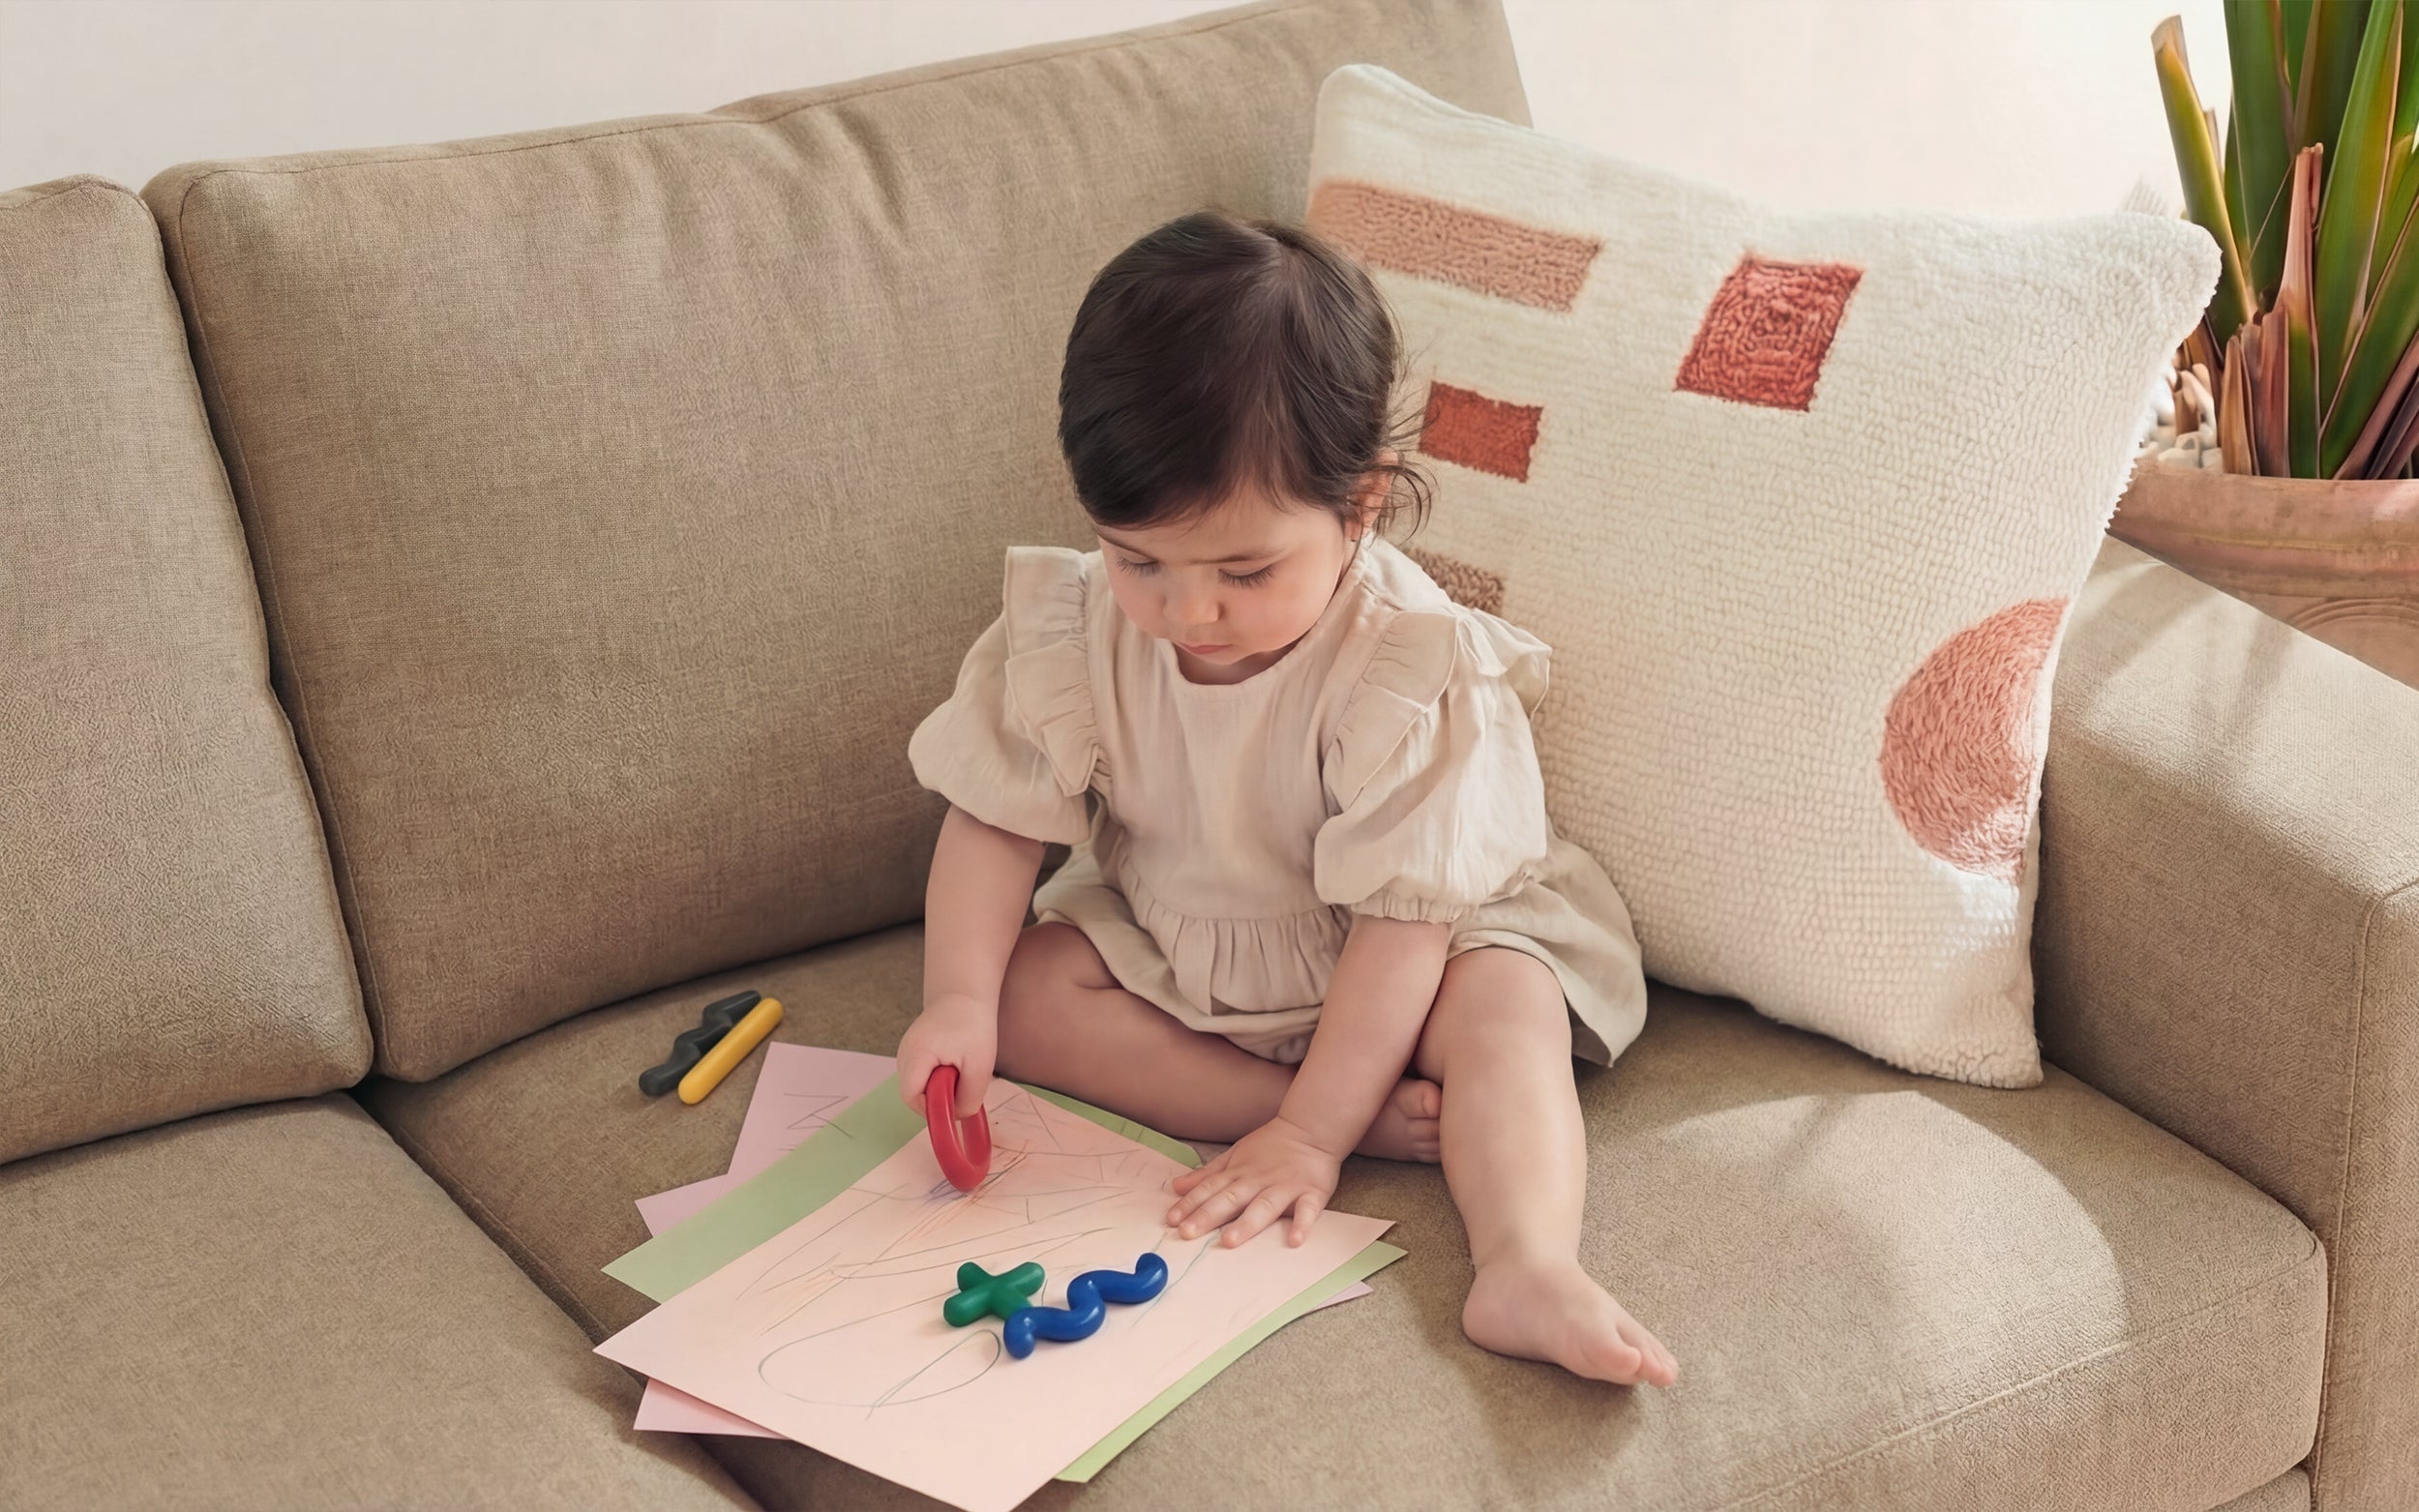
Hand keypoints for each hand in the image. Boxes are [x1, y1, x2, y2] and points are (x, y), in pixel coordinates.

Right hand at [898, 994, 995, 1118]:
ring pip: (916, 1084)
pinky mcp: (911, 1049)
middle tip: (961, 1084)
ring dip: (937, 1086)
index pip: (911, 1097)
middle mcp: (903, 1053)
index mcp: (916, 1055)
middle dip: (937, 1097)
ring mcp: (904, 1050)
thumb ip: (969, 1098)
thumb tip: (957, 1116)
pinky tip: (951, 1063)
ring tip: (958, 1069)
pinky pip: (919, 1073)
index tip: (954, 1103)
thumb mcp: (980, 1066)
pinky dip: (935, 1076)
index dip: (930, 1108)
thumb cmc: (974, 1026)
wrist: (965, 994)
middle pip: (912, 1092)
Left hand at [1166, 1115, 1340, 1247]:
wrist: (1311, 1128)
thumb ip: (1208, 1174)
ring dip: (1247, 1223)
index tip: (1171, 1221)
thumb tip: (1177, 1187)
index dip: (1190, 1204)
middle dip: (1208, 1215)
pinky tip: (1294, 1240)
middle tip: (1187, 1233)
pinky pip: (1307, 1210)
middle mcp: (1258, 1181)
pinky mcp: (1312, 1193)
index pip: (1210, 1189)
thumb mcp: (1235, 1155)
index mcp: (1239, 1173)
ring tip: (1230, 1241)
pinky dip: (1302, 1224)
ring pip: (1264, 1206)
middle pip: (1230, 1199)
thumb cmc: (1271, 1146)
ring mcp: (1285, 1187)